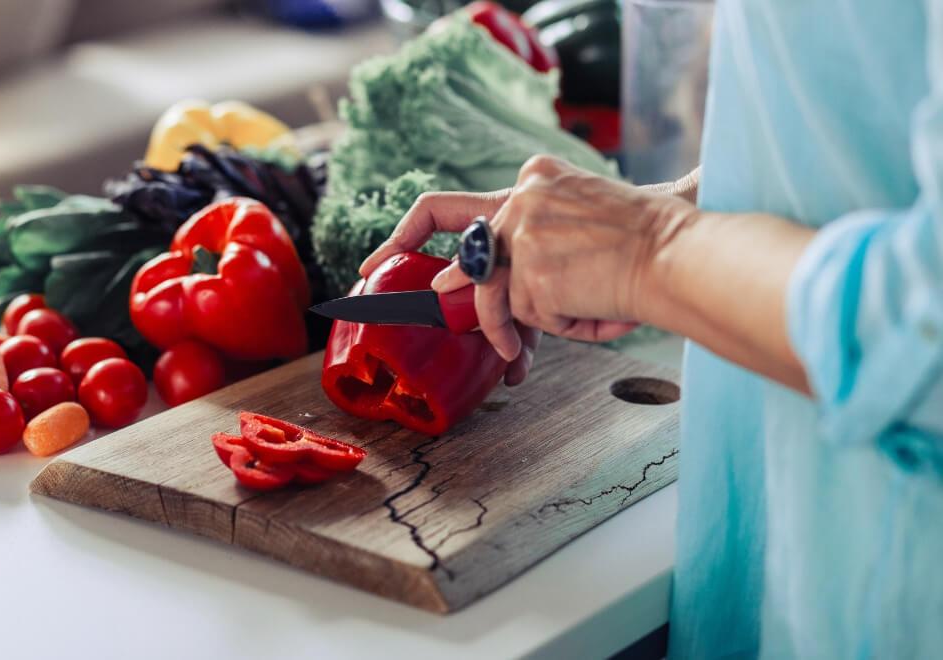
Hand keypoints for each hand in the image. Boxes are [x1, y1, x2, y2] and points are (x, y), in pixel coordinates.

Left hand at [361, 155, 698, 363]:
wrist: (680, 254)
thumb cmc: (650, 243)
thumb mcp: (587, 223)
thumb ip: (538, 244)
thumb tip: (477, 282)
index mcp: (534, 179)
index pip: (453, 202)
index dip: (409, 232)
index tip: (382, 256)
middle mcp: (521, 197)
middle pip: (454, 240)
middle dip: (414, 263)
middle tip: (378, 283)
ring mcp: (522, 233)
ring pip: (492, 297)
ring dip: (509, 329)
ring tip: (521, 354)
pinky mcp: (529, 271)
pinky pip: (529, 316)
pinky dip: (562, 325)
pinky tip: (596, 312)